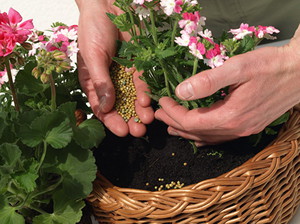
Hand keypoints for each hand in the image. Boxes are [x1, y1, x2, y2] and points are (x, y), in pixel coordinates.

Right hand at [76, 0, 153, 136]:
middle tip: (138, 132)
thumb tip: (106, 107)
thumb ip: (100, 82)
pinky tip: (149, 102)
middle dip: (130, 120)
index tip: (122, 131)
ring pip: (134, 99)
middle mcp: (110, 83)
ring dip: (141, 111)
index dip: (112, 121)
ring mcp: (125, 76)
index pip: (102, 108)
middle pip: (120, 107)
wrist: (108, 7)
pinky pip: (143, 84)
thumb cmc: (92, 30)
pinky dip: (147, 93)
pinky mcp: (138, 67)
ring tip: (148, 121)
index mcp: (93, 83)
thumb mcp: (93, 57)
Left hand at [155, 25, 299, 145]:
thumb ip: (208, 81)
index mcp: (230, 115)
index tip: (163, 101)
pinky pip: (220, 138)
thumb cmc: (270, 66)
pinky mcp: (249, 127)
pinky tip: (197, 137)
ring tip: (171, 127)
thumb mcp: (238, 67)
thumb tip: (181, 92)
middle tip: (159, 114)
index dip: (173, 113)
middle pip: (197, 132)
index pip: (191, 121)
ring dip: (187, 132)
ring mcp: (243, 130)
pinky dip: (204, 137)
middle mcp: (236, 128)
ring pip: (207, 137)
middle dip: (175, 122)